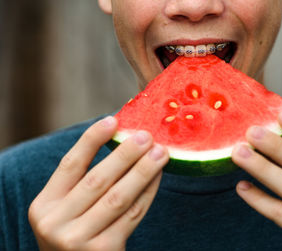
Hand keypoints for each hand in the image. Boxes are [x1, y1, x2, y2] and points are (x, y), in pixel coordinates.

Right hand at [28, 116, 168, 249]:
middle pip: (98, 179)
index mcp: (44, 206)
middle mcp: (56, 223)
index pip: (70, 165)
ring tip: (161, 153)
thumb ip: (83, 184)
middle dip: (125, 154)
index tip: (112, 120)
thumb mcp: (66, 211)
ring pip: (119, 196)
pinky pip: (133, 214)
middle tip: (146, 135)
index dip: (91, 140)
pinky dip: (148, 192)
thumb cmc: (75, 234)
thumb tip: (121, 142)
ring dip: (143, 171)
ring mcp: (79, 240)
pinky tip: (158, 177)